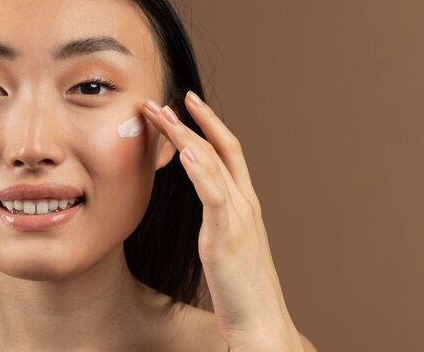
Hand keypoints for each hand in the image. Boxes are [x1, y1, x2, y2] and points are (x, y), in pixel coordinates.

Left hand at [142, 91, 308, 351]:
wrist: (262, 323)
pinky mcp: (226, 236)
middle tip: (165, 100)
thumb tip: (206, 206)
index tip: (187, 104)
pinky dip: (199, 169)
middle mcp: (245, 203)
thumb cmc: (243, 289)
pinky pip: (213, 194)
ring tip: (161, 115)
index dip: (209, 124)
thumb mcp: (231, 245)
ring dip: (184, 135)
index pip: (228, 152)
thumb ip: (221, 220)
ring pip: (212, 163)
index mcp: (246, 204)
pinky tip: (183, 150)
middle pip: (219, 148)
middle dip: (192, 120)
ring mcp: (238, 217)